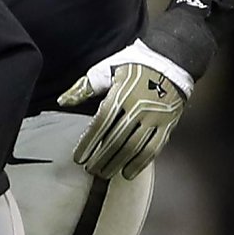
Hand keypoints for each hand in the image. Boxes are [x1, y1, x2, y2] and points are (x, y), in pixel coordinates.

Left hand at [56, 40, 193, 180]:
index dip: (88, 143)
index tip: (79, 158)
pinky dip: (140, 163)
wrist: (171, 60)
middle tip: (90, 170)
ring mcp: (155, 117)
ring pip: (133, 147)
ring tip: (105, 173)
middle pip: (116, 139)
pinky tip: (128, 172)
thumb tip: (62, 100)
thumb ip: (84, 87)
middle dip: (101, 158)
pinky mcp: (168, 124)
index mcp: (121, 94)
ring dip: (117, 163)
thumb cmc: (134, 65)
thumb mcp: (106, 70)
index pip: (100, 124)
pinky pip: (154, 148)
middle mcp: (138, 107)